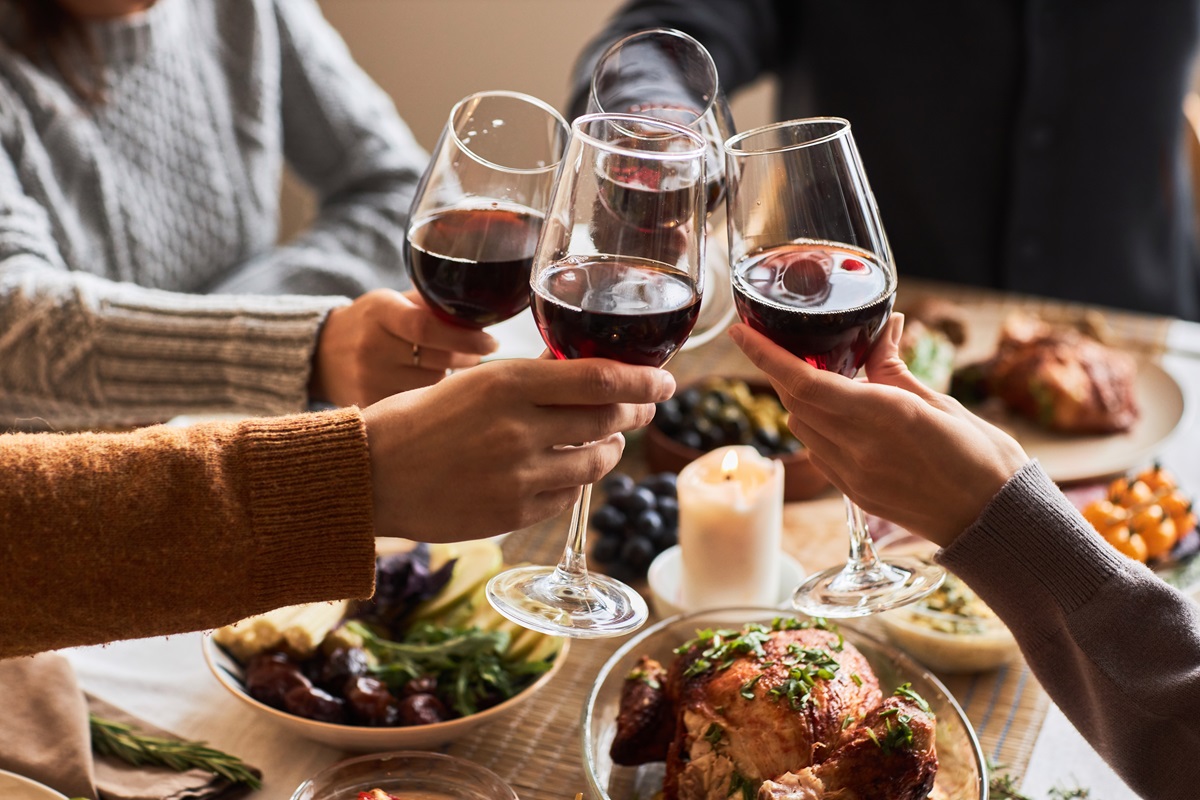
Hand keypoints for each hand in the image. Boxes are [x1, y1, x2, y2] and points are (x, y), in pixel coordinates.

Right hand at [310, 289, 497, 405]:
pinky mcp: (368, 403)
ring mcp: (367, 378)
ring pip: (430, 384)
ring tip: (450, 367)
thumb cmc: (369, 323)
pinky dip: (429, 396)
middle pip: (435, 358)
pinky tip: (428, 385)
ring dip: (449, 377)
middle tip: (478, 353)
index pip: (426, 326)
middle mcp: (370, 346)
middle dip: (466, 357)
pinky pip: (414, 403)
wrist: (320, 354)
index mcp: (379, 312)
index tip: (492, 341)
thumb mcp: (392, 302)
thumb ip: (430, 305)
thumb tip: (480, 313)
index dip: (464, 336)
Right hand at [362, 357, 675, 541]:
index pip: (598, 378)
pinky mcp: (514, 513)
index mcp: (507, 383)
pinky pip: (568, 496)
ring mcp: (519, 476)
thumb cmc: (416, 419)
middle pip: (607, 420)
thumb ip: (528, 382)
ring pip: (596, 462)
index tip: (665, 380)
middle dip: (633, 414)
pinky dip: (576, 481)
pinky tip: (566, 470)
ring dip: (610, 449)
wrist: (369, 476)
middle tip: (642, 410)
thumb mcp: (472, 381)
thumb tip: (588, 379)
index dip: (642, 379)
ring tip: (609, 441)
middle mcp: (519, 428)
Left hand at [729, 314, 1029, 546]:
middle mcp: (858, 447)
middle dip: (788, 372)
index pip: (803, 381)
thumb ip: (893, 370)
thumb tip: (877, 333)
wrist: (995, 521)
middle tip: (799, 348)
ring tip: (831, 381)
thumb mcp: (940, 402)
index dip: (765, 356)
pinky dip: (819, 429)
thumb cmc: (982, 457)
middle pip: (795, 401)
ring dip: (804, 401)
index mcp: (882, 415)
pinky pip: (818, 453)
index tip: (740, 333)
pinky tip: (845, 419)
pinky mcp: (854, 494)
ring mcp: (852, 475)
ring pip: (802, 427)